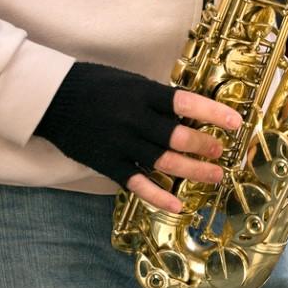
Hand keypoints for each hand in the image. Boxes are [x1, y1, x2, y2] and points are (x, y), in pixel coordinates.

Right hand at [34, 63, 242, 213]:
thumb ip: (157, 98)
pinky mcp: (107, 163)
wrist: (52, 100)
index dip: (213, 113)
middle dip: (204, 146)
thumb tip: (192, 112)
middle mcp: (134, 119)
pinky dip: (158, 196)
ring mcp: (120, 144)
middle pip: (177, 136)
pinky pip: (137, 183)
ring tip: (215, 176)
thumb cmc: (96, 85)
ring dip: (193, 171)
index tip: (236, 122)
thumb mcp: (130, 82)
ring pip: (164, 162)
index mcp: (142, 94)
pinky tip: (178, 205)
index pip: (185, 103)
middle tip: (221, 152)